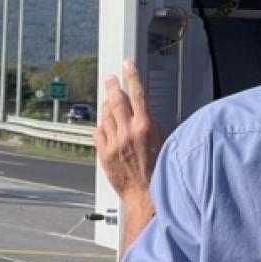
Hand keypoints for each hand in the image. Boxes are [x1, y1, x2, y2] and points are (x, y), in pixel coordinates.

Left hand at [94, 61, 163, 206]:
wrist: (146, 196)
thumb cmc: (158, 172)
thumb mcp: (162, 142)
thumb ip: (149, 125)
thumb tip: (141, 113)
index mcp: (146, 127)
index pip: (137, 94)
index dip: (132, 76)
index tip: (127, 65)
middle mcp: (128, 132)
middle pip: (116, 100)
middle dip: (112, 87)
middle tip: (110, 80)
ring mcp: (115, 142)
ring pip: (106, 115)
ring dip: (107, 109)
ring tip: (110, 106)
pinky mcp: (104, 153)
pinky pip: (98, 133)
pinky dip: (102, 129)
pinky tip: (107, 130)